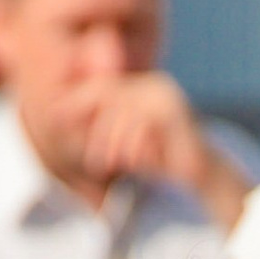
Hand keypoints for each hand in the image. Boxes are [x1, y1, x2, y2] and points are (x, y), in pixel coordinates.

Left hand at [73, 72, 250, 227]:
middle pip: (109, 95)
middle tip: (79, 144)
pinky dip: (131, 147)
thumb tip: (68, 119)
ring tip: (104, 164)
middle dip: (88, 120)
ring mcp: (166, 97)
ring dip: (109, 142)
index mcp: (143, 86)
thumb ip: (106, 129)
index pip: (103, 86)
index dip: (77, 100)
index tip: (55, 114)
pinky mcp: (175, 115)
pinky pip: (142, 126)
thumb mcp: (128, 141)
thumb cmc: (163, 158)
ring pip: (123, 113)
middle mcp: (155, 85)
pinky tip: (128, 163)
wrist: (205, 173)